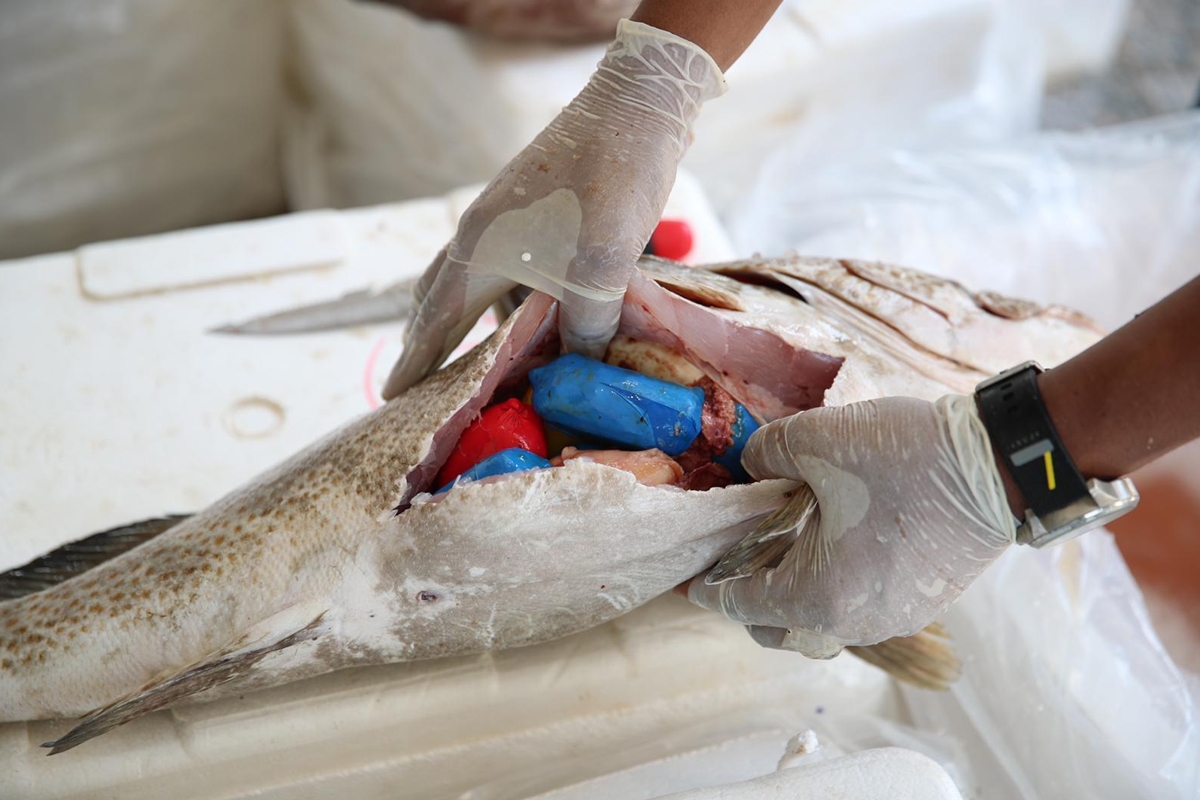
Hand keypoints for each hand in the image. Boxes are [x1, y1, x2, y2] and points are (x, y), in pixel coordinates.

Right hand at [382, 20, 724, 399]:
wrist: (634, 106)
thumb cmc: (609, 184)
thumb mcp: (599, 269)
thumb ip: (584, 328)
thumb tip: (578, 369)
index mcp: (479, 250)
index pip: (435, 322)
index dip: (415, 363)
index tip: (392, 398)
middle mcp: (479, 232)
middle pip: (436, 298)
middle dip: (427, 342)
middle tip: (420, 385)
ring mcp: (504, 216)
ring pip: (469, 281)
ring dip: (465, 319)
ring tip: (471, 358)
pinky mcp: (532, 208)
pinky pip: (500, 266)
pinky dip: (501, 298)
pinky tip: (531, 313)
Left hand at [686, 395, 1015, 656]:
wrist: (1000, 468)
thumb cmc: (904, 459)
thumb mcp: (816, 440)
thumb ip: (766, 454)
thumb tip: (752, 465)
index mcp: (818, 597)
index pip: (741, 604)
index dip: (707, 589)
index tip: (689, 581)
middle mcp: (852, 623)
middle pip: (778, 627)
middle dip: (749, 598)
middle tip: (737, 557)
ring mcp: (890, 620)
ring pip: (819, 623)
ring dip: (794, 594)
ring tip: (784, 547)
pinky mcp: (919, 605)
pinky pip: (856, 610)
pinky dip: (832, 589)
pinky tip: (831, 546)